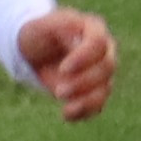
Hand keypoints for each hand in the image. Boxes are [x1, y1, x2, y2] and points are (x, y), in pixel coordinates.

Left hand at [17, 8, 116, 122]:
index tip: (63, 69)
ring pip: (105, 88)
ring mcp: (102, 71)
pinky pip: (98, 104)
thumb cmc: (39, 33)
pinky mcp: (95, 89)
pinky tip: (67, 115)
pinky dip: (84, 112)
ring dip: (87, 101)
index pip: (98, 43)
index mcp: (93, 29)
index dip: (84, 58)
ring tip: (65, 111)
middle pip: (106, 68)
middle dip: (83, 82)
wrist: (34, 50)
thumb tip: (76, 40)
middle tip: (58, 92)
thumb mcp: (43, 25)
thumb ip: (59, 26)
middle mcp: (103, 50)